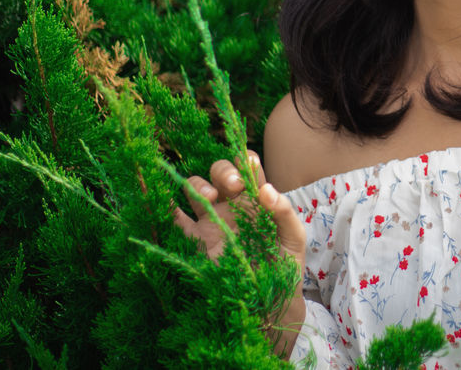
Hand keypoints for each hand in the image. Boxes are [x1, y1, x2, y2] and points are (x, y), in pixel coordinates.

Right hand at [172, 149, 306, 272]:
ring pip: (196, 189)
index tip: (248, 167)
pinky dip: (167, 209)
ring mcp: (212, 221)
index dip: (244, 160)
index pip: (247, 167)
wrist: (269, 300)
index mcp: (256, 199)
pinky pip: (176, 222)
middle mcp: (232, 205)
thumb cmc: (285, 265)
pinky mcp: (196, 241)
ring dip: (198, 185)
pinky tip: (166, 202)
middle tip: (233, 186)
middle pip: (218, 172)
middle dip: (223, 171)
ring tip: (210, 198)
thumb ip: (284, 212)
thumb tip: (266, 189)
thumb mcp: (293, 238)